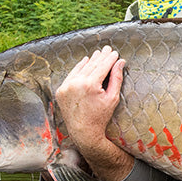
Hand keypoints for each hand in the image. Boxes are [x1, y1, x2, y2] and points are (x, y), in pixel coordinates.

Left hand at [54, 46, 132, 180]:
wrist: (83, 132)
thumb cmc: (101, 116)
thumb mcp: (112, 98)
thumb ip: (116, 78)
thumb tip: (120, 62)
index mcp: (90, 85)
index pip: (102, 66)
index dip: (110, 59)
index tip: (115, 52)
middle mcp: (76, 83)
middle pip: (91, 65)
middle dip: (100, 57)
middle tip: (107, 49)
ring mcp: (66, 86)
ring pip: (80, 68)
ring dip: (90, 61)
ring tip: (97, 54)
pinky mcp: (61, 90)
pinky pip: (71, 75)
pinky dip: (78, 68)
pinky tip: (85, 62)